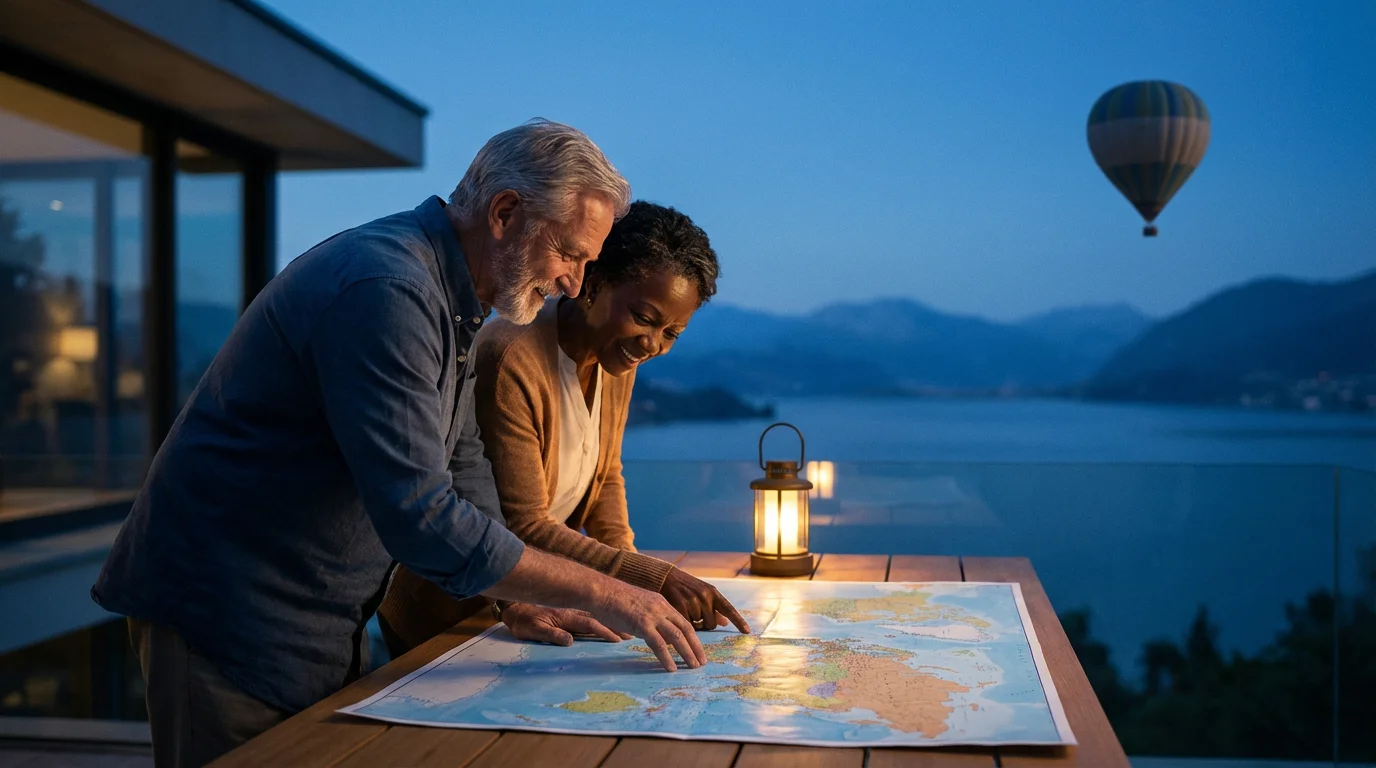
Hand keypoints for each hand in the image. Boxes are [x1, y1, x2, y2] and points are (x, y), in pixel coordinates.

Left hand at [499, 603, 626, 646]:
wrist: (513, 607)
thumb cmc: (522, 621)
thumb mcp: (532, 630)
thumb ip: (551, 634)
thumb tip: (569, 641)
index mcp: (566, 617)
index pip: (590, 625)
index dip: (605, 632)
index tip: (619, 640)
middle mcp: (573, 612)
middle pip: (600, 619)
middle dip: (617, 627)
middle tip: (635, 634)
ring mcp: (573, 611)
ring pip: (599, 617)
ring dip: (614, 624)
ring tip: (631, 631)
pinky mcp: (571, 613)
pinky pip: (593, 616)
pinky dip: (606, 620)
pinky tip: (615, 624)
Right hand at [589, 581, 706, 671]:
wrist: (600, 591)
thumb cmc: (613, 600)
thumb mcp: (638, 606)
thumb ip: (649, 619)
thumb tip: (654, 637)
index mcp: (661, 603)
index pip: (683, 621)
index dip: (693, 637)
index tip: (698, 650)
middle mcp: (661, 608)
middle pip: (685, 629)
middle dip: (696, 647)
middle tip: (702, 662)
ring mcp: (652, 615)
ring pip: (677, 636)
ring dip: (687, 653)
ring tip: (694, 667)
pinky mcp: (641, 624)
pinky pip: (658, 644)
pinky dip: (667, 657)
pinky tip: (671, 668)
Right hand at [660, 568, 750, 633]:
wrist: (667, 578)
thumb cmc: (688, 588)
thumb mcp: (703, 593)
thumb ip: (714, 608)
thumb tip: (725, 622)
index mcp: (713, 593)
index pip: (729, 609)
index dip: (739, 621)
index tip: (747, 631)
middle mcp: (705, 596)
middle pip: (712, 624)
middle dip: (705, 625)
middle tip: (697, 617)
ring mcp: (692, 601)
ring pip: (699, 626)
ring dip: (694, 624)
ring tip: (687, 611)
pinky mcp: (680, 606)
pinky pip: (687, 625)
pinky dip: (684, 624)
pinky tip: (680, 614)